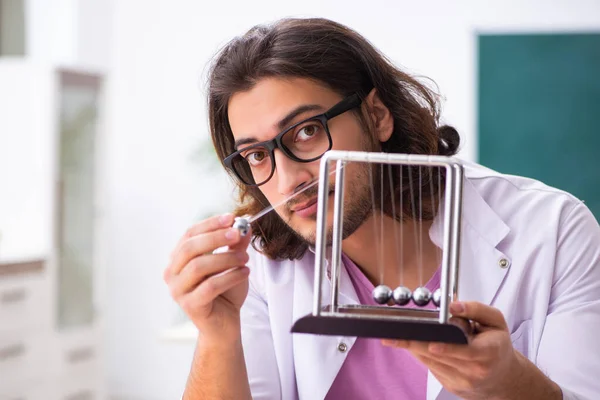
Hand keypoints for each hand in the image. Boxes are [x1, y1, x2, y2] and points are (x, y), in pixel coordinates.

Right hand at [163, 213, 251, 339]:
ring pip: (199, 266)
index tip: (231, 218)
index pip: (189, 234)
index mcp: (178, 259)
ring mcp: (178, 291)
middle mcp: (172, 274)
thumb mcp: (232, 263)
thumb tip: (244, 224)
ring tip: (245, 258)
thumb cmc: (225, 292)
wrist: (225, 324)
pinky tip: (245, 272)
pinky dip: (230, 276)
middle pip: (190, 248)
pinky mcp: (190, 306)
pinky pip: (210, 286)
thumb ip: (235, 244)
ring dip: (226, 258)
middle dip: (215, 238)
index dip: (210, 224)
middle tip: (237, 234)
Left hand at [382, 302, 525, 398]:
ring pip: (430, 362)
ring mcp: (462, 381)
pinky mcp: (450, 386)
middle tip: (393, 337)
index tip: (432, 344)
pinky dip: (423, 355)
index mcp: (487, 353)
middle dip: (415, 344)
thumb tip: (454, 305)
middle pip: (439, 356)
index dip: (447, 348)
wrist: (503, 378)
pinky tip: (420, 345)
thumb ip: (476, 309)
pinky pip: (430, 368)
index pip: (465, 352)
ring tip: (401, 336)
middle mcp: (474, 371)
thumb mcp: (495, 322)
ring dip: (415, 348)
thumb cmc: (497, 346)